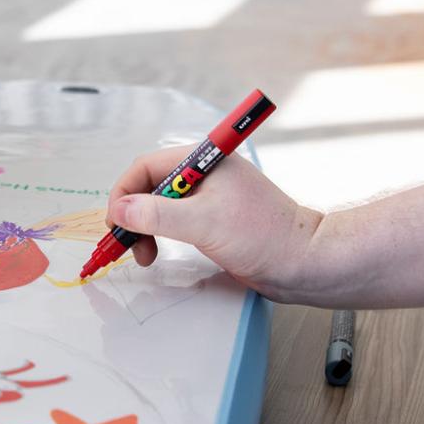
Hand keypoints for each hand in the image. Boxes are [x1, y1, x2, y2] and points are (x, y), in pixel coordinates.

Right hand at [104, 145, 326, 300]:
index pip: (146, 167)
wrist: (306, 262)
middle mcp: (204, 174)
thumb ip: (158, 214)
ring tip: (145, 255)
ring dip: (145, 229)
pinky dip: (160, 235)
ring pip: (160, 206)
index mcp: (203, 161)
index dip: (124, 194)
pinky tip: (160, 251)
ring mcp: (210, 197)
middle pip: (150, 187)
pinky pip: (175, 220)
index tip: (117, 222)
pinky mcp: (215, 218)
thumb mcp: (204, 224)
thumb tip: (120, 209)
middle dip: (133, 215)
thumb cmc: (264, 237)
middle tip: (128, 245)